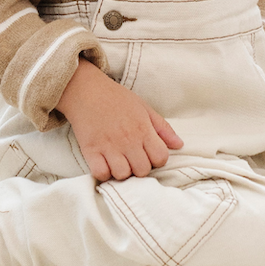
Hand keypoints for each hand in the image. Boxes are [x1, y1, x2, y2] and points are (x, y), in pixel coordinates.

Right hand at [57, 56, 184, 182]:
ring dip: (122, 171)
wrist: (85, 90)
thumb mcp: (144, 108)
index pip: (161, 158)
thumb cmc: (116, 98)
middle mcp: (128, 140)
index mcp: (143, 129)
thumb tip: (179, 145)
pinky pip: (101, 174)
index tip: (148, 153)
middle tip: (132, 158)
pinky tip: (104, 163)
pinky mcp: (90, 150)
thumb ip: (163, 128)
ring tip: (118, 161)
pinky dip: (104, 173)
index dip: (157, 159)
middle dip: (140, 167)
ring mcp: (108, 146)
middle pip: (143, 170)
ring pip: (123, 175)